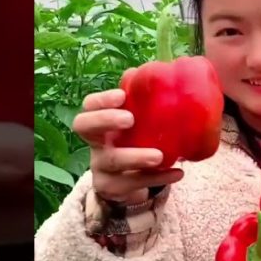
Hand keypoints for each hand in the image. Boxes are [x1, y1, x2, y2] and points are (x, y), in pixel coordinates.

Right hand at [71, 88, 183, 203]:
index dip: (100, 100)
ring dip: (136, 156)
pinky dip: (158, 178)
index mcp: (99, 124)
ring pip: (112, 160)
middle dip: (105, 119)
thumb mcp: (137, 126)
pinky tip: (177, 172)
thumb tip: (159, 71)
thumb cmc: (134, 145)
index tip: (122, 96)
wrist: (126, 185)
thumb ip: (144, 104)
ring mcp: (100, 167)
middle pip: (83, 126)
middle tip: (130, 119)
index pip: (88, 106)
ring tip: (160, 156)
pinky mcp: (111, 188)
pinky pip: (133, 184)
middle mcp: (94, 142)